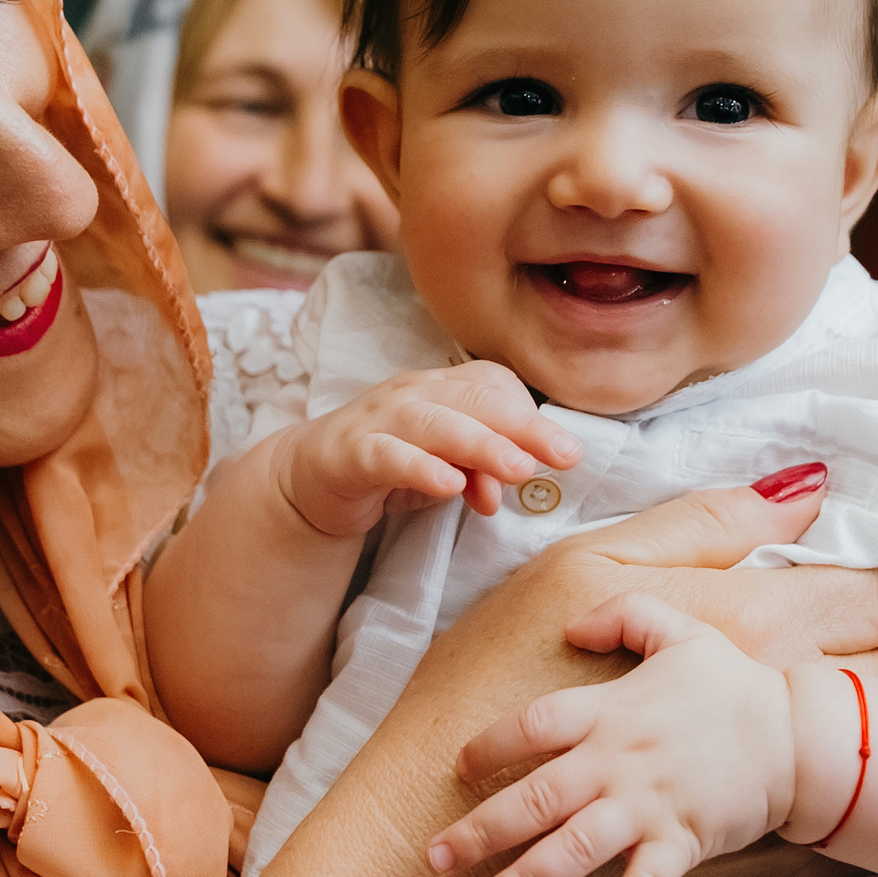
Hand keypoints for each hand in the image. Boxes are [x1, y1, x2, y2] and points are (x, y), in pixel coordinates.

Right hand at [271, 362, 580, 538]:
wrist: (311, 477)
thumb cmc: (390, 464)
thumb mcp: (445, 470)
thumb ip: (481, 474)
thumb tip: (508, 489)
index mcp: (442, 388)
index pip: (496, 387)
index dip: (531, 417)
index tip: (563, 455)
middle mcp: (414, 394)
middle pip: (477, 400)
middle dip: (525, 427)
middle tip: (566, 455)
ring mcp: (379, 419)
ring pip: (436, 423)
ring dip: (481, 445)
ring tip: (519, 469)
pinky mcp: (350, 452)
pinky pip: (387, 456)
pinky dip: (419, 468)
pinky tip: (448, 484)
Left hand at [427, 593, 794, 876]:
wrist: (799, 735)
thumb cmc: (731, 685)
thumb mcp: (677, 629)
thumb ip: (622, 614)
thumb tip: (571, 625)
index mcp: (608, 711)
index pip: (531, 726)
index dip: (488, 746)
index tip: (457, 769)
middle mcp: (615, 762)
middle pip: (533, 798)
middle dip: (479, 832)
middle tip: (433, 860)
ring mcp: (646, 807)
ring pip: (571, 850)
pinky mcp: (680, 843)